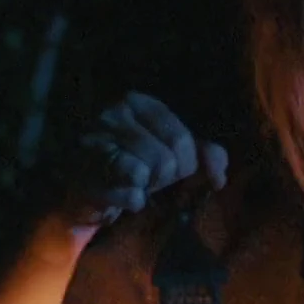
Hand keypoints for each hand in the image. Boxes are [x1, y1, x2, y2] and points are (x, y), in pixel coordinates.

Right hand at [56, 91, 229, 230]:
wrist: (83, 188)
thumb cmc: (132, 163)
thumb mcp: (170, 151)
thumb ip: (202, 154)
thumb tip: (220, 173)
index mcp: (138, 102)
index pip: (182, 138)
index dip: (187, 164)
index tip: (175, 170)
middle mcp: (113, 113)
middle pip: (166, 157)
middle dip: (164, 177)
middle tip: (147, 177)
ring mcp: (93, 141)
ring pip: (145, 173)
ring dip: (145, 188)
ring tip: (130, 182)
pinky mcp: (83, 173)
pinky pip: (127, 192)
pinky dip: (131, 201)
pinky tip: (119, 193)